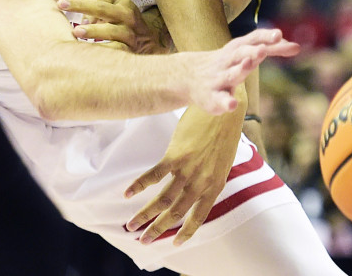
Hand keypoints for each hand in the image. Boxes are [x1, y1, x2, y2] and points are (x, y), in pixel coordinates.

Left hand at [62, 0, 173, 53]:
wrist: (153, 44)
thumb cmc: (128, 27)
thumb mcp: (118, 13)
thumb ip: (99, 11)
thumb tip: (83, 20)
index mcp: (125, 6)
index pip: (102, 2)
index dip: (81, 3)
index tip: (61, 4)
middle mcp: (129, 18)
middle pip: (104, 9)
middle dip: (83, 6)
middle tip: (62, 5)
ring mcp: (131, 35)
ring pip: (113, 30)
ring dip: (94, 31)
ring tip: (76, 32)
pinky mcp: (132, 51)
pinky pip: (118, 50)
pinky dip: (105, 50)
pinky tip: (90, 53)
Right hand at [124, 105, 242, 245]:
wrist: (224, 107)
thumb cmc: (224, 131)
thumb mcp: (221, 161)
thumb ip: (209, 177)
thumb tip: (197, 187)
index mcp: (215, 185)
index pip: (199, 217)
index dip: (186, 232)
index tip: (175, 243)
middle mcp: (201, 182)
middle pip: (175, 213)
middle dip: (157, 229)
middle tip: (143, 241)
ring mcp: (188, 170)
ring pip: (162, 200)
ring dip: (144, 215)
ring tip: (131, 225)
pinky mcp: (176, 155)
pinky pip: (153, 175)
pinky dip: (139, 186)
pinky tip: (127, 194)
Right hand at [185, 29, 298, 114]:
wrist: (187, 77)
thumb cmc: (225, 63)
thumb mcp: (245, 52)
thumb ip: (270, 49)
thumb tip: (297, 46)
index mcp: (237, 49)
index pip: (253, 39)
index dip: (265, 37)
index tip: (279, 34)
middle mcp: (228, 61)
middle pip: (240, 54)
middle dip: (252, 52)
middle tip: (263, 49)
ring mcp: (219, 79)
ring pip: (231, 74)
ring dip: (240, 69)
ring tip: (249, 64)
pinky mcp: (212, 97)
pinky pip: (219, 99)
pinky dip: (225, 101)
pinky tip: (232, 104)